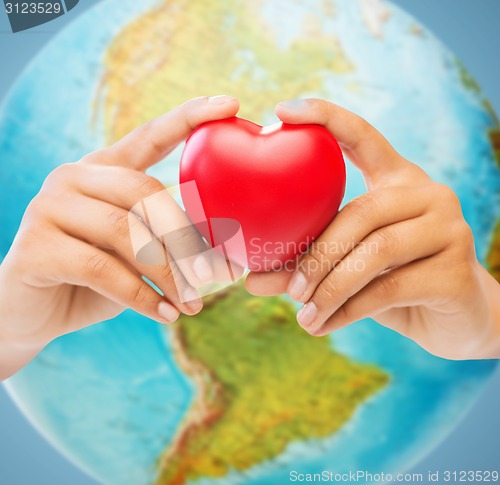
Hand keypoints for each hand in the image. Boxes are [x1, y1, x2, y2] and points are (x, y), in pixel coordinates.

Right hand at [0, 95, 239, 379]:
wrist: (35, 312)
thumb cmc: (98, 278)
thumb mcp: (138, 253)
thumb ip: (171, 241)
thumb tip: (230, 253)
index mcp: (105, 169)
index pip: (150, 135)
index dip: (188, 118)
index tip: (231, 104)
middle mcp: (75, 176)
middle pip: (145, 193)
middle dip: (187, 240)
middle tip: (218, 276)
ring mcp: (49, 206)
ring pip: (126, 232)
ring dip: (169, 274)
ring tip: (193, 305)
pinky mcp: (36, 247)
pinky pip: (102, 269)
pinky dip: (141, 296)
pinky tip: (165, 315)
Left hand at [246, 98, 499, 359]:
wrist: (456, 319)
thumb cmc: (393, 283)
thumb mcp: (346, 268)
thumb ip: (303, 267)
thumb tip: (249, 280)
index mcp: (398, 180)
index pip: (363, 135)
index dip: (326, 117)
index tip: (281, 110)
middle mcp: (428, 194)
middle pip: (360, 212)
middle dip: (317, 255)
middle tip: (290, 288)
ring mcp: (448, 229)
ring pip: (375, 253)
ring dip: (330, 288)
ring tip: (304, 316)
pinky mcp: (456, 271)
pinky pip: (388, 289)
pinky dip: (348, 311)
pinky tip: (323, 326)